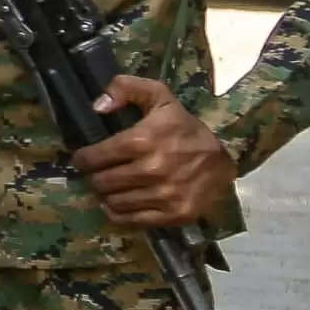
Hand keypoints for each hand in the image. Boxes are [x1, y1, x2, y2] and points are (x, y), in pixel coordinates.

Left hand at [79, 73, 235, 228]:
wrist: (226, 155)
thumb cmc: (184, 127)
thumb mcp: (159, 96)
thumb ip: (126, 88)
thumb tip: (97, 105)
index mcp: (143, 140)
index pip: (94, 157)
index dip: (83, 159)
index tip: (84, 159)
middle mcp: (153, 170)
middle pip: (101, 182)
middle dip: (95, 177)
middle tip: (99, 173)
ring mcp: (166, 195)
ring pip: (114, 202)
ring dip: (107, 195)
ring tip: (111, 187)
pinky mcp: (176, 214)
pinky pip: (132, 221)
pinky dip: (120, 214)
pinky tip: (119, 203)